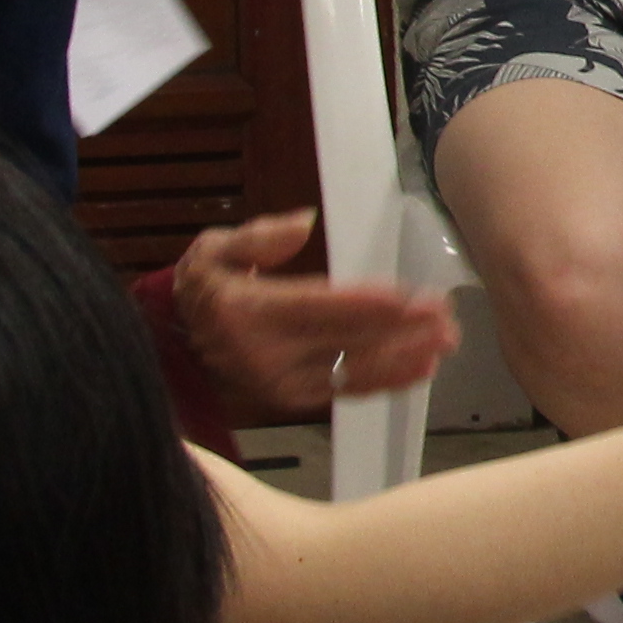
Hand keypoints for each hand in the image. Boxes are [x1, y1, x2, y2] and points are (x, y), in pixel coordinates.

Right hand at [173, 211, 456, 417]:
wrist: (177, 344)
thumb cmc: (208, 287)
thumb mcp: (213, 249)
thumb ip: (258, 237)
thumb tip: (303, 223)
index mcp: (247, 312)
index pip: (319, 307)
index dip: (369, 304)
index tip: (410, 298)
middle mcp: (265, 355)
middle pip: (346, 340)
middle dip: (401, 329)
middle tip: (445, 317)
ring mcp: (281, 383)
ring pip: (353, 371)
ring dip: (404, 358)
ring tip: (443, 342)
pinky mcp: (294, 399)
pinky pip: (347, 391)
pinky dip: (386, 381)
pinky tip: (420, 368)